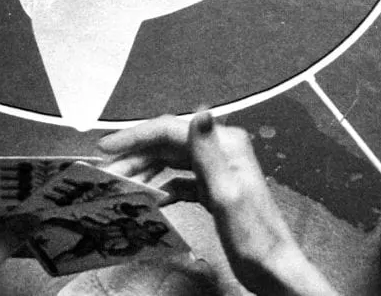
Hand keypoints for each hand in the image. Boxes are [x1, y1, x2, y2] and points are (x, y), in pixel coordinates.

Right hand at [101, 111, 337, 295]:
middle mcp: (220, 151)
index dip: (136, 136)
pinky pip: (179, 181)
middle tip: (108, 172)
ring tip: (122, 184)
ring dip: (145, 171)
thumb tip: (200, 113)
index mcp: (224, 145)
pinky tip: (150, 199)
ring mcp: (216, 170)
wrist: (272, 267)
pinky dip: (161, 187)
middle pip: (167, 144)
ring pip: (170, 161)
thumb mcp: (227, 194)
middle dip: (135, 156)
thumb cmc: (254, 237)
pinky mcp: (213, 189)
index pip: (170, 129)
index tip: (108, 147)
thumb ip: (210, 153)